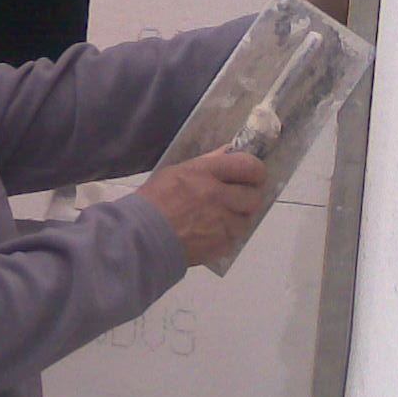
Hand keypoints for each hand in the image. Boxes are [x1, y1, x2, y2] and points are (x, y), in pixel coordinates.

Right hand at [137, 147, 266, 267]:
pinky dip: (228, 235)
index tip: (253, 175)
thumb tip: (229, 151)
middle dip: (248, 196)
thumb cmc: (154, 199)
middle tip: (238, 198)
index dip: (256, 170)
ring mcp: (220, 223)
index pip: (248, 166)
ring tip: (222, 218)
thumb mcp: (177, 172)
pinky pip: (235, 238)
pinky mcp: (219, 245)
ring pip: (247, 220)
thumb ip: (208, 162)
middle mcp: (217, 197)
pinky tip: (212, 233)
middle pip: (253, 196)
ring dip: (238, 218)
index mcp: (205, 173)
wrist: (141, 236)